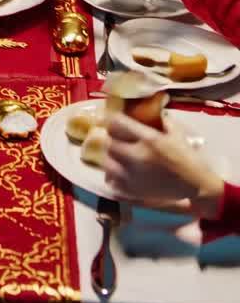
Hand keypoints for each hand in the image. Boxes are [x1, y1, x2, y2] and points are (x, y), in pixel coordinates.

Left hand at [105, 112, 223, 217]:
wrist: (196, 185)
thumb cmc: (188, 157)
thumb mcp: (177, 133)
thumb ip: (162, 120)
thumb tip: (152, 111)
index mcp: (149, 139)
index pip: (116, 123)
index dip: (114, 119)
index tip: (116, 120)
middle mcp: (137, 156)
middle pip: (109, 142)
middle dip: (112, 138)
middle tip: (118, 138)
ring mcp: (133, 175)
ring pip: (106, 162)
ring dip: (111, 156)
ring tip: (118, 155)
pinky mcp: (133, 191)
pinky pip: (111, 180)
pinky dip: (113, 175)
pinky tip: (121, 171)